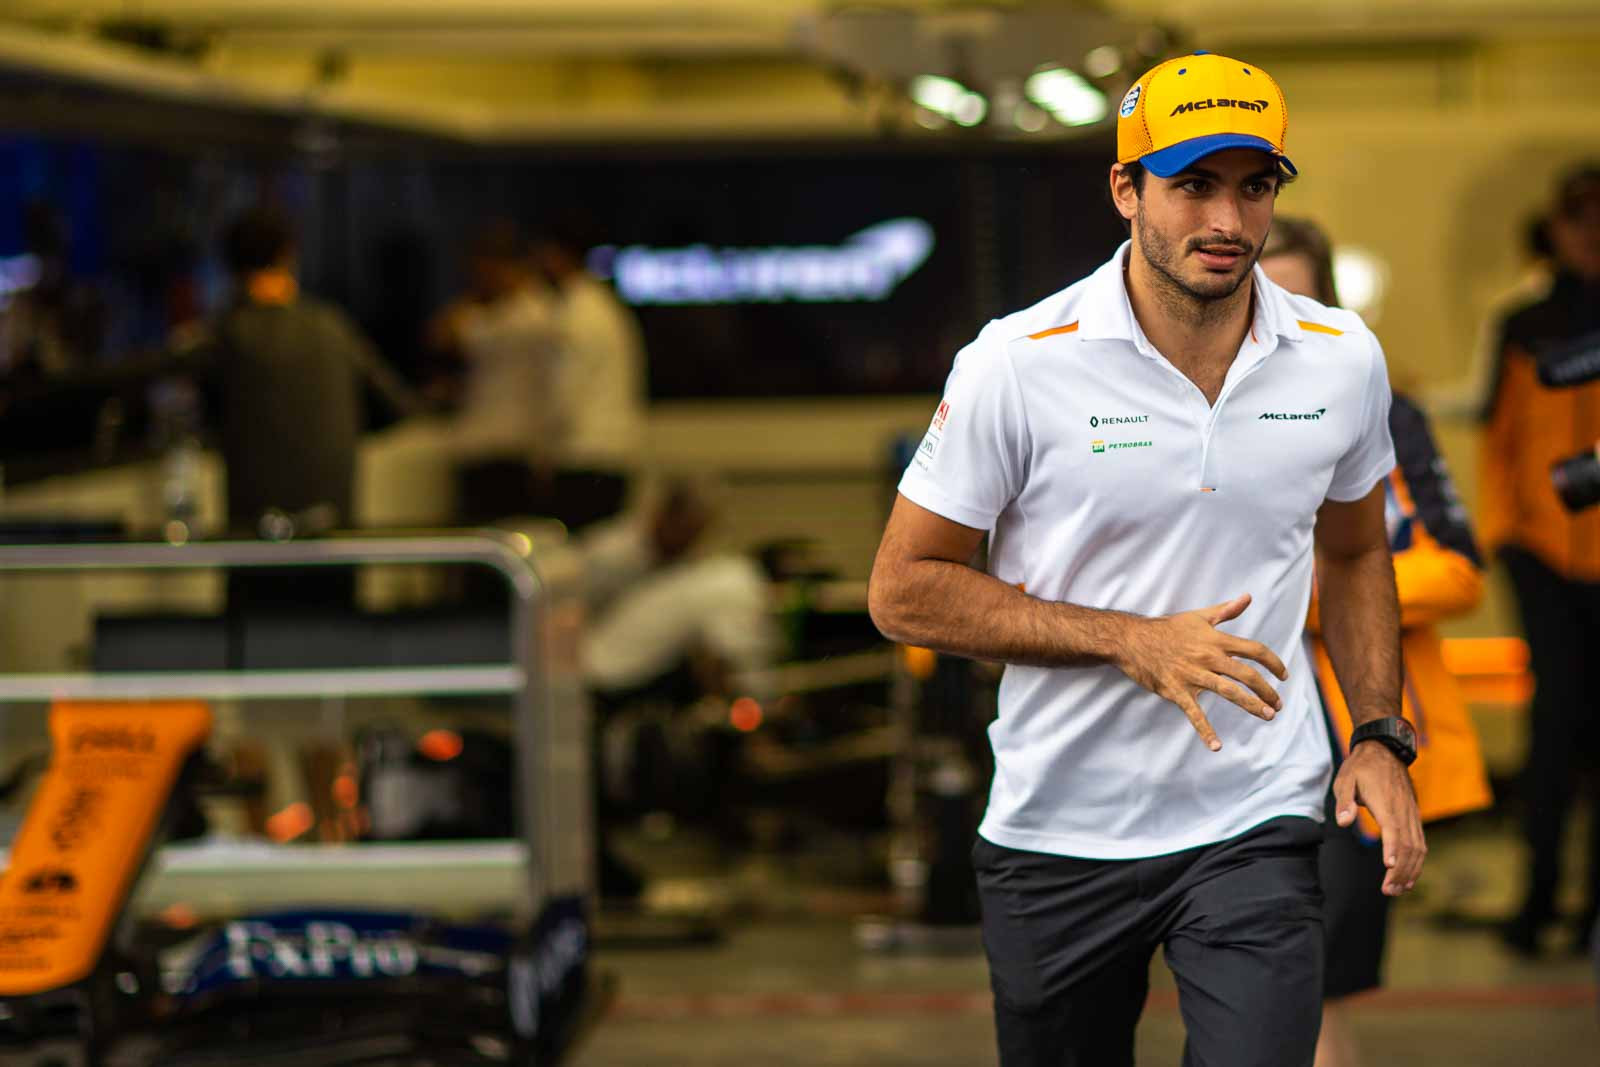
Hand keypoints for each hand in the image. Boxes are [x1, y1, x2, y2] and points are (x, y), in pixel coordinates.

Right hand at [1113, 593, 1287, 751]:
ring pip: (1230, 693)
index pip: (1254, 650)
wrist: (1132, 640)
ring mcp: (1193, 675)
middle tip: (1278, 704)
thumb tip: (1248, 598)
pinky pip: (1194, 713)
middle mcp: (1208, 657)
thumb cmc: (1167, 628)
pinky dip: (1205, 730)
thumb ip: (1226, 610)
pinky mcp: (1177, 691)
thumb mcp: (1198, 617)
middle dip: (1267, 691)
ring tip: (1268, 716)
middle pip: (1247, 675)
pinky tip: (1217, 746)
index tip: (1283, 675)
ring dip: (1252, 706)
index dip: (1273, 663)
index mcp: (1216, 639)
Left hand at [1333, 740, 1426, 895]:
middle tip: (1388, 891)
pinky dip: (1417, 861)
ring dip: (1410, 870)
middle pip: (1408, 845)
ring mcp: (1412, 814)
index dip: (1392, 849)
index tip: (1389, 867)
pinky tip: (1409, 876)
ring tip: (1398, 890)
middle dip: (1400, 870)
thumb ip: (1344, 801)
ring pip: (1418, 847)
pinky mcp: (1414, 817)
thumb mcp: (1345, 779)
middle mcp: (1403, 811)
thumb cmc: (1361, 767)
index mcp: (1386, 803)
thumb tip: (1344, 823)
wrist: (1385, 750)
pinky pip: (1420, 842)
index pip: (1393, 830)